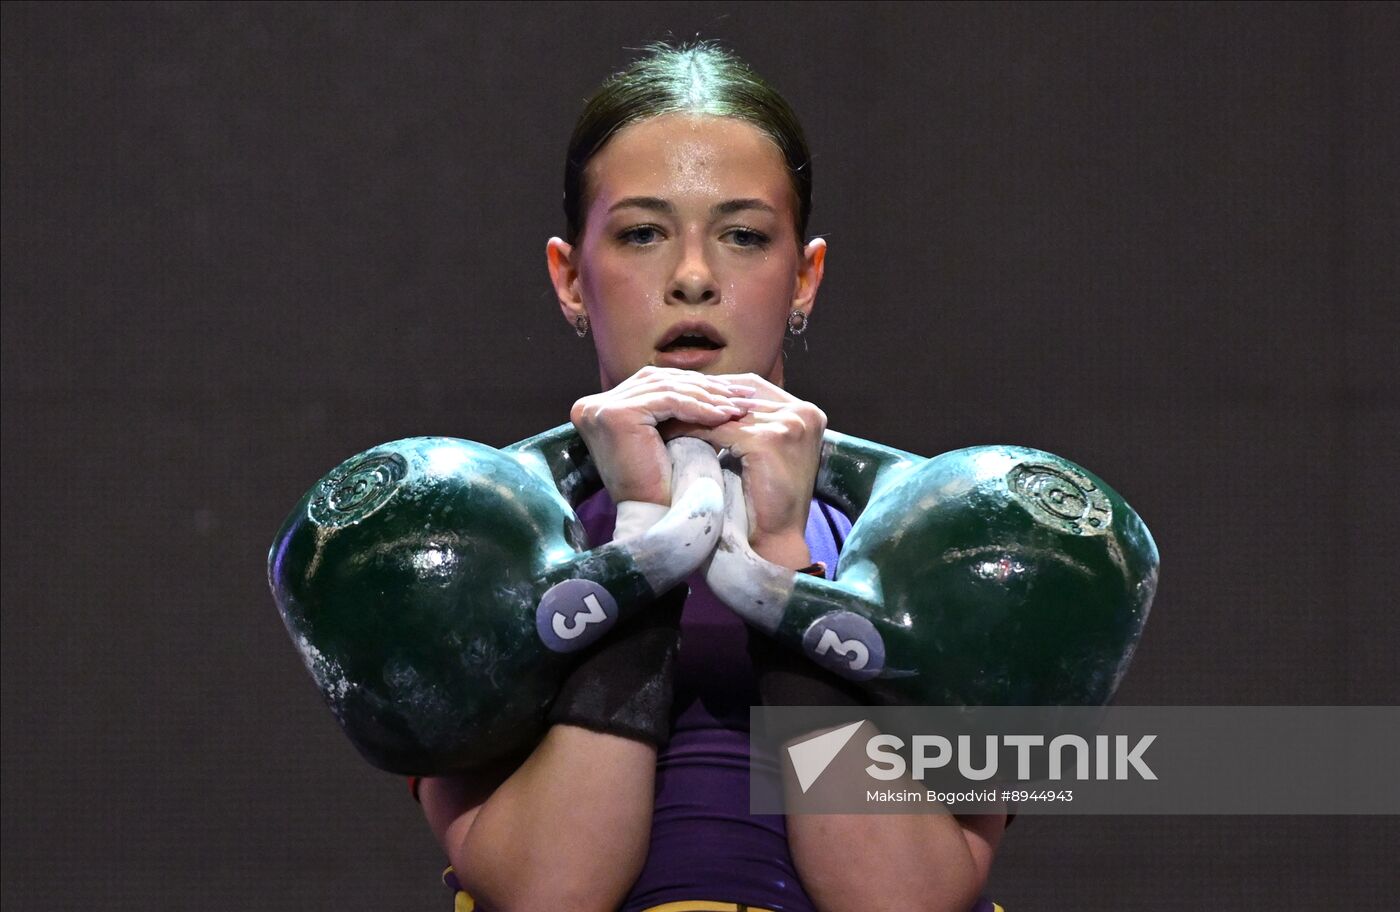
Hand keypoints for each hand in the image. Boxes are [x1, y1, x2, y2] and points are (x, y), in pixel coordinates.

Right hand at [571, 366, 752, 505]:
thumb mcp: (666, 435)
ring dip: (708, 397)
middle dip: (705, 388)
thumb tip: (712, 381)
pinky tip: (723, 415)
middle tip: (742, 394)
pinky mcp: (615, 415)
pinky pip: (668, 402)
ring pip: (667, 390)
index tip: (733, 392)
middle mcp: (592, 405)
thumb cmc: (662, 484)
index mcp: (600, 407)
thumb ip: (674, 405)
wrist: (653, 519)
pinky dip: (698, 407)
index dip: (696, 386)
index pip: (656, 384)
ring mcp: (600, 409)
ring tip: (737, 407)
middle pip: (661, 382)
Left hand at [665, 374, 825, 568]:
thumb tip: (716, 400)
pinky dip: (693, 431)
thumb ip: (754, 422)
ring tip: (665, 416)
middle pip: (741, 394)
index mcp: (808, 414)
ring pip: (726, 411)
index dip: (719, 390)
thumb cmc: (768, 502)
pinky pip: (719, 429)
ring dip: (694, 412)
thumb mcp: (766, 452)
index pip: (755, 387)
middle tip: (670, 400)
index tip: (688, 393)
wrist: (776, 540)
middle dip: (704, 397)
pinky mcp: (769, 440)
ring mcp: (789, 425)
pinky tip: (671, 434)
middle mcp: (804, 414)